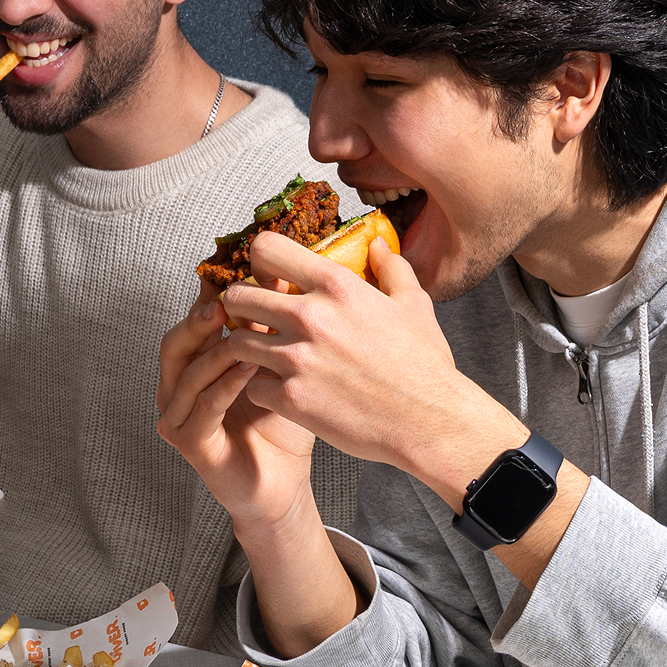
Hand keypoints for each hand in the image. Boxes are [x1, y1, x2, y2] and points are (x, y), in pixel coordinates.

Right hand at [157, 285, 317, 531]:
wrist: (285, 481)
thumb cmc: (280, 422)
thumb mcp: (277, 365)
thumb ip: (271, 326)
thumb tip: (280, 273)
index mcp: (195, 364)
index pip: (194, 321)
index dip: (213, 294)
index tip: (239, 269)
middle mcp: (177, 387)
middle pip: (176, 341)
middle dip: (201, 317)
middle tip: (227, 297)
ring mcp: (179, 416)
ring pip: (187, 372)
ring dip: (216, 348)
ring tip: (245, 329)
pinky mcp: (190, 443)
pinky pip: (204, 407)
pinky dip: (225, 385)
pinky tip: (249, 369)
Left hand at [222, 232, 527, 509]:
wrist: (430, 421)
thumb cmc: (424, 364)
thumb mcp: (414, 304)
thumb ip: (391, 268)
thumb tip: (378, 245)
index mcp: (335, 285)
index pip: (266, 248)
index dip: (260, 262)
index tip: (268, 279)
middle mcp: (309, 315)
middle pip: (236, 296)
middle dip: (242, 308)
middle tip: (257, 321)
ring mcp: (296, 358)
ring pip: (236, 342)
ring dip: (249, 349)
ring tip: (269, 358)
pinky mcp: (290, 398)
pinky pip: (251, 387)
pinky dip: (263, 391)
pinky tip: (285, 392)